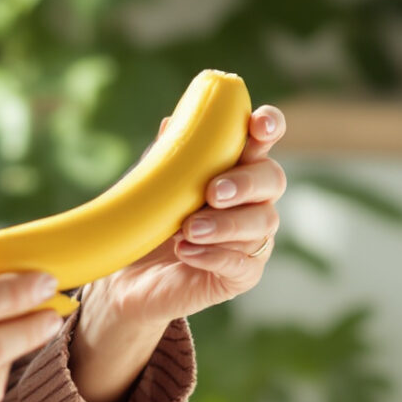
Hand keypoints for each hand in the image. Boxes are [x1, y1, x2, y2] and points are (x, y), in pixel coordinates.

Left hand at [72, 104, 287, 401]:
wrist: (129, 277)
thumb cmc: (149, 221)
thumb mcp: (153, 184)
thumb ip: (169, 157)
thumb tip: (171, 123)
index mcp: (235, 165)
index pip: (263, 138)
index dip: (269, 126)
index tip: (258, 126)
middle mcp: (253, 199)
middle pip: (272, 179)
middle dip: (244, 183)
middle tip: (213, 191)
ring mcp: (252, 238)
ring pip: (261, 223)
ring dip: (225, 224)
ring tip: (188, 229)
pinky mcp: (243, 274)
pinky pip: (242, 264)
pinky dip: (214, 255)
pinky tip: (186, 252)